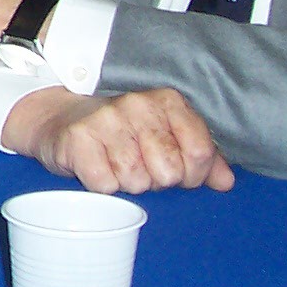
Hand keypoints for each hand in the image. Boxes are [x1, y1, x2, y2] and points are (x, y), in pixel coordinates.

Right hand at [2, 86, 234, 193]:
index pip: (200, 153)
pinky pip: (106, 185)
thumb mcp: (162, 135)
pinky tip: (96, 167)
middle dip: (155, 180)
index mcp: (166, 101)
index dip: (191, 174)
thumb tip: (226, 181)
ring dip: (126, 183)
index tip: (175, 170)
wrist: (59, 118)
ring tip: (114, 164)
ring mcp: (107, 120)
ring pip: (137, 181)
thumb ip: (200, 157)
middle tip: (138, 165)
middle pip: (170, 172)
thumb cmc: (119, 132)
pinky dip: (102, 186)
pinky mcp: (79, 139)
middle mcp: (138, 105)